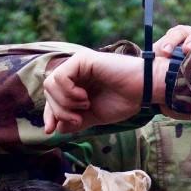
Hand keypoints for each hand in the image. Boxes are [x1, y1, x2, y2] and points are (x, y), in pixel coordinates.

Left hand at [43, 50, 163, 133]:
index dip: (49, 114)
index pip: (52, 98)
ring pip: (50, 85)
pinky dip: (68, 92)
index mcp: (76, 84)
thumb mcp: (93, 117)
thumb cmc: (124, 101)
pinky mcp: (82, 60)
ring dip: (65, 103)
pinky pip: (60, 77)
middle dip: (59, 111)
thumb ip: (74, 121)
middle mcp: (74, 72)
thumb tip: (55, 128)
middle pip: (48, 92)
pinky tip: (84, 97)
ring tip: (85, 106)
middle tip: (78, 120)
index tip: (50, 131)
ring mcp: (77, 64)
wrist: (143, 92)